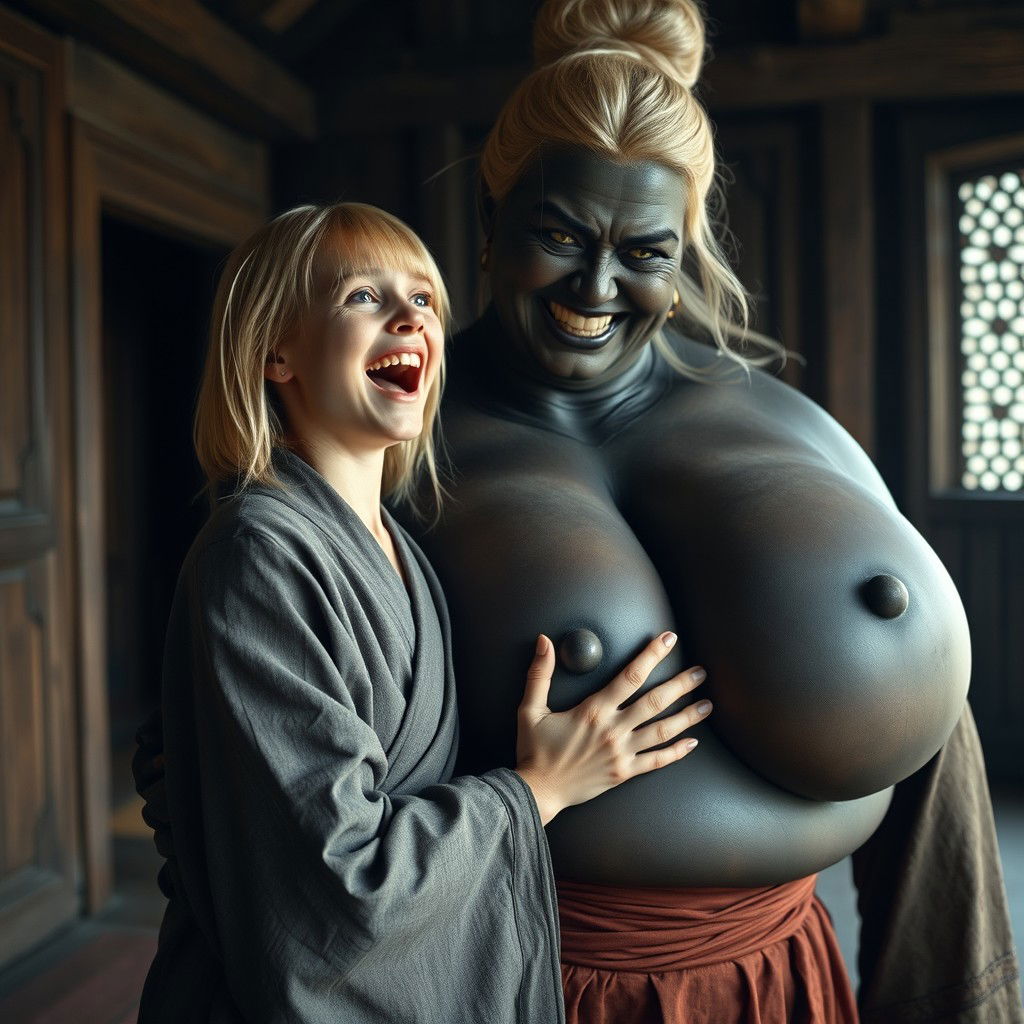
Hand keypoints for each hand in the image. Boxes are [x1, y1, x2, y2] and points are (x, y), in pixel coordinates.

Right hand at [514, 632, 709, 824]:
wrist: (538, 790)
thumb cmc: (534, 749)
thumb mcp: (530, 708)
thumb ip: (539, 674)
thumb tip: (543, 641)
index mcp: (594, 710)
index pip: (630, 676)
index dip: (651, 655)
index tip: (668, 640)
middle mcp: (613, 729)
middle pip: (655, 701)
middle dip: (681, 684)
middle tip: (700, 672)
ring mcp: (622, 752)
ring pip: (662, 731)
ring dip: (688, 716)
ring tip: (707, 704)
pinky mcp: (624, 772)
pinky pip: (656, 761)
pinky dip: (676, 752)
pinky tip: (691, 742)